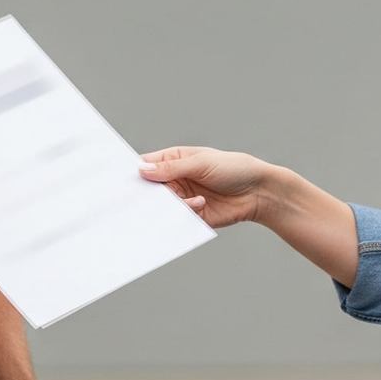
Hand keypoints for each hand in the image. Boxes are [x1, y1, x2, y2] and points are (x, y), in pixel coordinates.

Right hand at [138, 147, 273, 227]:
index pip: (147, 165)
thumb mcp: (201, 163)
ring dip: (168, 205)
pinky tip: (199, 205)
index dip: (134, 171)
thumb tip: (142, 170)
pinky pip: (178, 219)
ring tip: (185, 199)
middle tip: (141, 198)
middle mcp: (175, 180)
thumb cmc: (233, 168)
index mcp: (174, 160)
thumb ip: (171, 169)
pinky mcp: (192, 216)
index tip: (121, 179)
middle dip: (145, 194)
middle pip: (150, 189)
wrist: (259, 192)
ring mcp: (183, 199)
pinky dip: (182, 215)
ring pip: (162, 206)